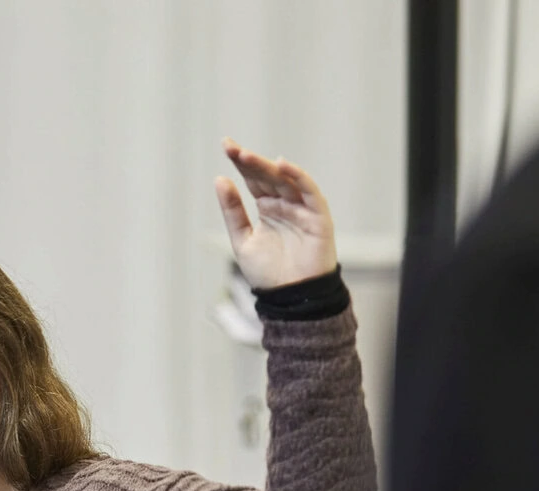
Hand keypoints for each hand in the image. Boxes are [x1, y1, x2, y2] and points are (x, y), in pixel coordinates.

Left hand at [214, 138, 338, 290]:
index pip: (253, 179)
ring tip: (245, 156)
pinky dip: (299, 177)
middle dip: (249, 161)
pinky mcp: (318, 216)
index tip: (226, 144)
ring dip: (267, 166)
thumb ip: (232, 211)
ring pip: (285, 180)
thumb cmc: (268, 273)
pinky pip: (309, 192)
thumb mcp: (242, 239)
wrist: (290, 298)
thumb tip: (219, 180)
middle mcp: (285, 203)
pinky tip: (282, 165)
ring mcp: (302, 208)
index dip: (241, 162)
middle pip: (266, 176)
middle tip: (231, 147)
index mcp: (267, 207)